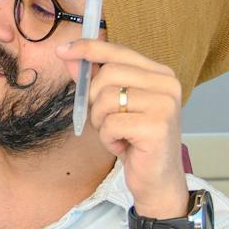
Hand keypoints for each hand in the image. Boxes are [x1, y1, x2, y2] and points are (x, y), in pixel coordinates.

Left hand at [57, 38, 186, 217]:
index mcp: (159, 74)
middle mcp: (167, 84)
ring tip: (118, 134)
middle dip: (93, 99)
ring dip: (101, 122)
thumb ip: (92, 79)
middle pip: (107, 75)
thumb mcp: (112, 106)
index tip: (61, 51)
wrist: (157, 179)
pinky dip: (108, 138)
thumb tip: (67, 55)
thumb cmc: (134, 141)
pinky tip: (123, 146)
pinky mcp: (157, 126)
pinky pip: (111, 124)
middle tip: (106, 120)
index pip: (118, 51)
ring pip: (105, 99)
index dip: (88, 49)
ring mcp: (165, 104)